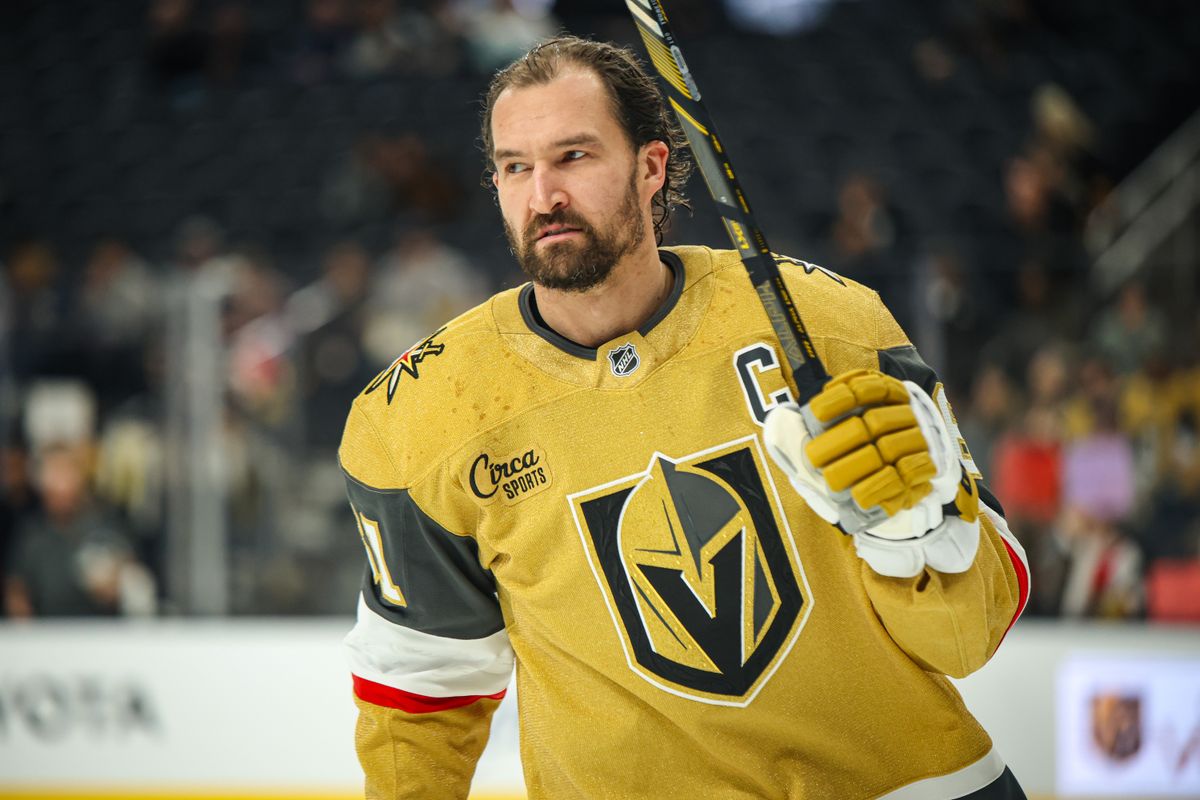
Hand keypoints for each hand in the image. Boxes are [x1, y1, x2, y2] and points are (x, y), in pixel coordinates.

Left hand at [764, 370, 980, 576]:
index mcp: (887, 393)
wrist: (908, 474)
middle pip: (873, 422)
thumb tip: (790, 418)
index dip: (840, 397)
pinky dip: (879, 486)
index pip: (866, 386)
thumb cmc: (865, 448)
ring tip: (830, 481)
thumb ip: (827, 419)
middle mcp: (906, 413)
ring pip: (888, 448)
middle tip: (813, 459)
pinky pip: (906, 475)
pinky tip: (858, 497)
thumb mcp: (848, 425)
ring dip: (855, 467)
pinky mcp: (929, 468)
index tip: (813, 413)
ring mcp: (920, 439)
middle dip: (839, 441)